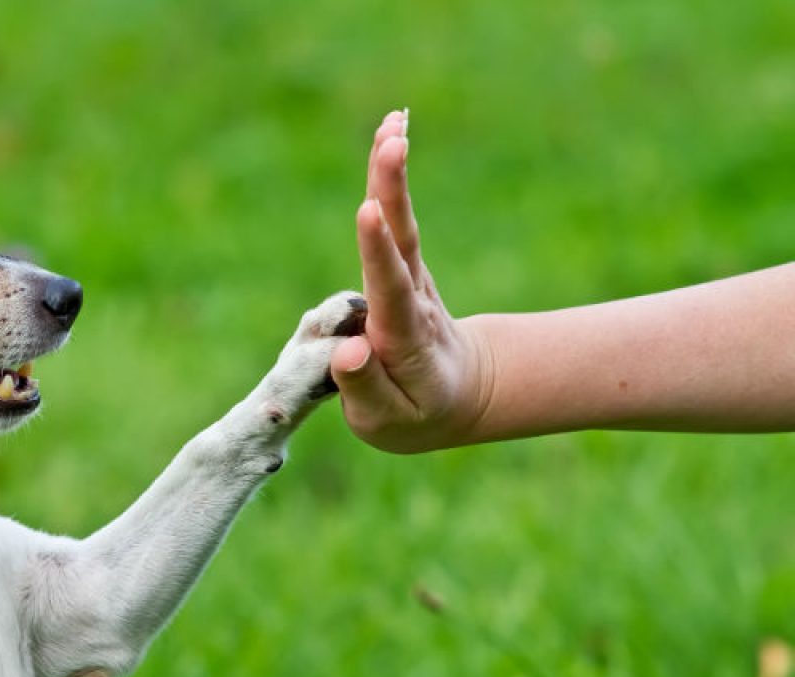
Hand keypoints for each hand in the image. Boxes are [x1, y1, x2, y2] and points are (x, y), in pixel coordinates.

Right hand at [330, 111, 492, 452]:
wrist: (458, 394)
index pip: (390, 291)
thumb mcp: (388, 421)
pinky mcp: (402, 264)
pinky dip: (389, 176)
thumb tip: (349, 349)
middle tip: (392, 143)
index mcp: (404, 339)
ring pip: (401, 222)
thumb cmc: (414, 414)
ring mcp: (410, 277)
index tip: (369, 212)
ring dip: (393, 173)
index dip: (377, 252)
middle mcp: (412, 299)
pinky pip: (394, 217)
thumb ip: (366, 388)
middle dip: (393, 192)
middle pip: (402, 242)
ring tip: (392, 123)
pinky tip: (390, 131)